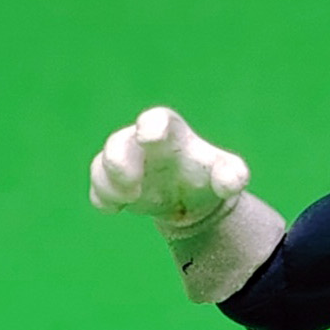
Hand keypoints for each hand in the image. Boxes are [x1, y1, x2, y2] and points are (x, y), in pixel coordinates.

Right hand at [89, 107, 250, 231]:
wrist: (190, 198)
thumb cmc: (206, 175)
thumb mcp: (225, 174)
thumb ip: (231, 174)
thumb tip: (231, 182)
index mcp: (170, 134)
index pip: (157, 120)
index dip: (151, 125)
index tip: (149, 137)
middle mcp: (141, 145)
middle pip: (119, 142)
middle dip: (118, 161)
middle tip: (132, 185)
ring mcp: (124, 163)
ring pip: (102, 164)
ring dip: (110, 183)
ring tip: (130, 199)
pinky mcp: (113, 184)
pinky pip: (98, 187)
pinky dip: (102, 198)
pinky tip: (115, 209)